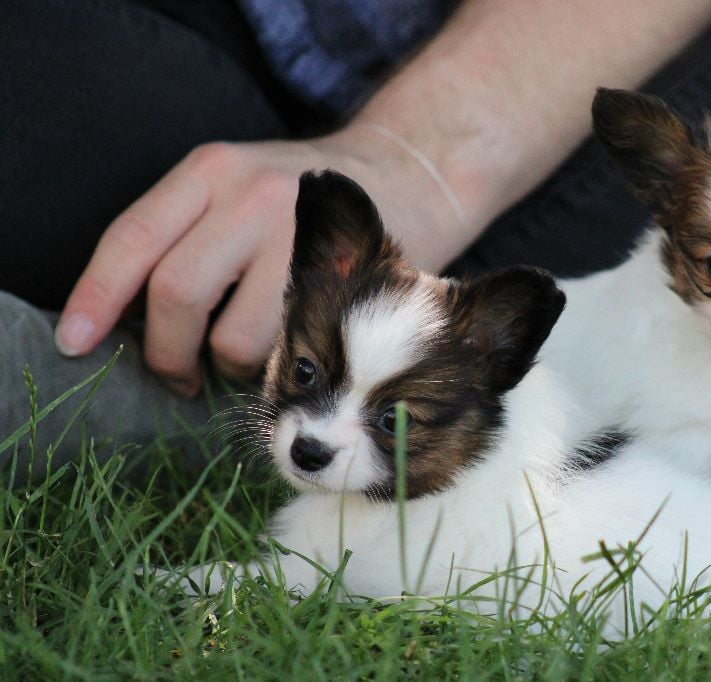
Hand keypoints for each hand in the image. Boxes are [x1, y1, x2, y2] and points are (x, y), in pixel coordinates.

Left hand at [55, 134, 464, 395]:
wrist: (409, 176)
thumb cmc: (305, 203)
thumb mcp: (236, 189)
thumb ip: (187, 237)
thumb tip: (128, 321)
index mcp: (211, 171)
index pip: (133, 238)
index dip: (96, 297)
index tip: (76, 341)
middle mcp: (252, 194)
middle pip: (175, 293)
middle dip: (165, 353)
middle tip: (178, 373)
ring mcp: (302, 238)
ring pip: (231, 337)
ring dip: (227, 366)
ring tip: (245, 353)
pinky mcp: (343, 282)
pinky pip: (284, 351)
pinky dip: (269, 368)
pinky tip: (284, 347)